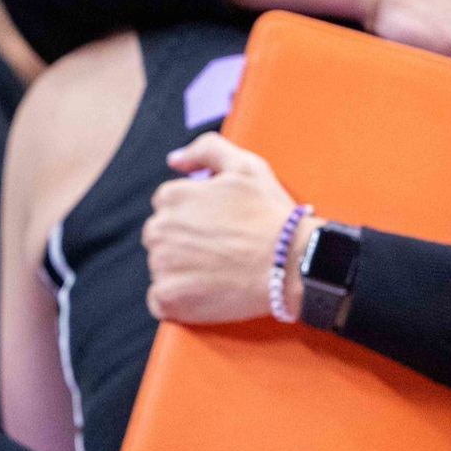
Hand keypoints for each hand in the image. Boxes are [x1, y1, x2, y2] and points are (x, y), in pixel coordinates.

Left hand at [144, 132, 302, 323]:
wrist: (293, 263)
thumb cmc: (272, 215)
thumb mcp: (246, 166)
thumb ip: (207, 150)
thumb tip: (174, 160)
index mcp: (171, 197)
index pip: (169, 208)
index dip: (198, 218)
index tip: (222, 227)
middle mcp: (158, 229)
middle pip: (161, 238)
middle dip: (185, 243)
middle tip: (224, 250)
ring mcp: (161, 265)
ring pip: (162, 268)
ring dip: (184, 271)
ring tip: (221, 270)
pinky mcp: (167, 297)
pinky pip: (161, 300)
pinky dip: (179, 300)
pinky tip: (208, 293)